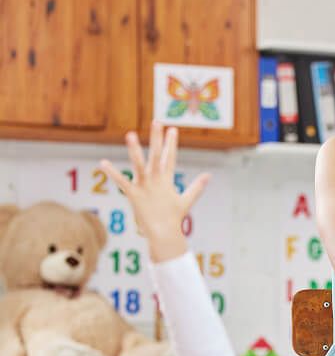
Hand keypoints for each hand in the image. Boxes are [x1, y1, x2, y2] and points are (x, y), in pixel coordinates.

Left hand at [100, 121, 210, 261]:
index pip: (170, 157)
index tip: (173, 129)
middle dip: (157, 138)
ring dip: (135, 149)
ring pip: (139, 164)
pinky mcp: (133, 194)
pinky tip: (103, 163)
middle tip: (157, 121)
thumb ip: (197, 187)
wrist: (163, 233)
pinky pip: (121, 182)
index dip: (172, 143)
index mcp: (167, 180)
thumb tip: (209, 175)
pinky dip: (112, 173)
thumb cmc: (174, 218)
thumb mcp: (186, 200)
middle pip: (157, 155)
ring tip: (130, 134)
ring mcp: (144, 186)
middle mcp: (156, 180)